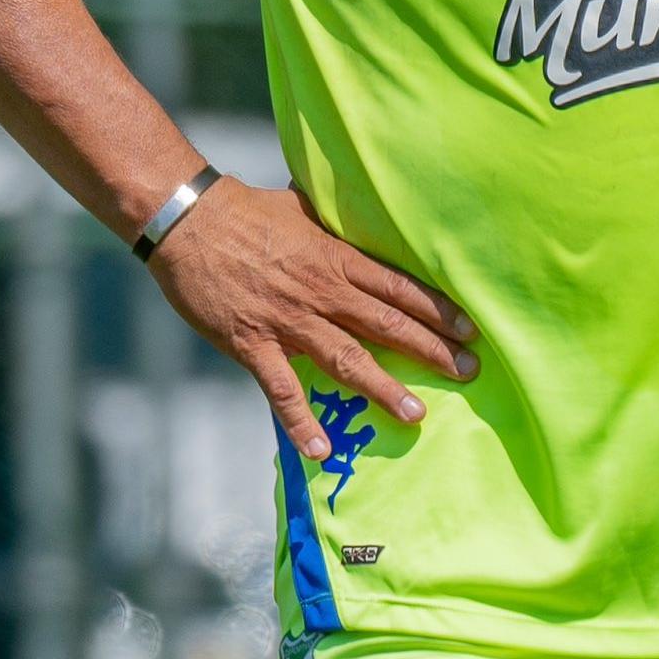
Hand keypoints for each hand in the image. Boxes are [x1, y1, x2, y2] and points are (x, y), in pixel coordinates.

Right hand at [143, 177, 479, 461]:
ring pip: (347, 359)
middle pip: (387, 325)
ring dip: (383, 388)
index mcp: (336, 258)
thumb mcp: (304, 209)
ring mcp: (288, 321)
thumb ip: (337, 225)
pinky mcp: (253, 344)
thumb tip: (367, 214)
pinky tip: (320, 450)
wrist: (189, 222)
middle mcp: (322, 292)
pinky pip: (282, 389)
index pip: (399, 288)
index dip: (438, 310)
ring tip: (415, 415)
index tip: (469, 330)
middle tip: (469, 372)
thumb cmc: (247, 211)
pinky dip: (301, 421)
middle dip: (431, 351)